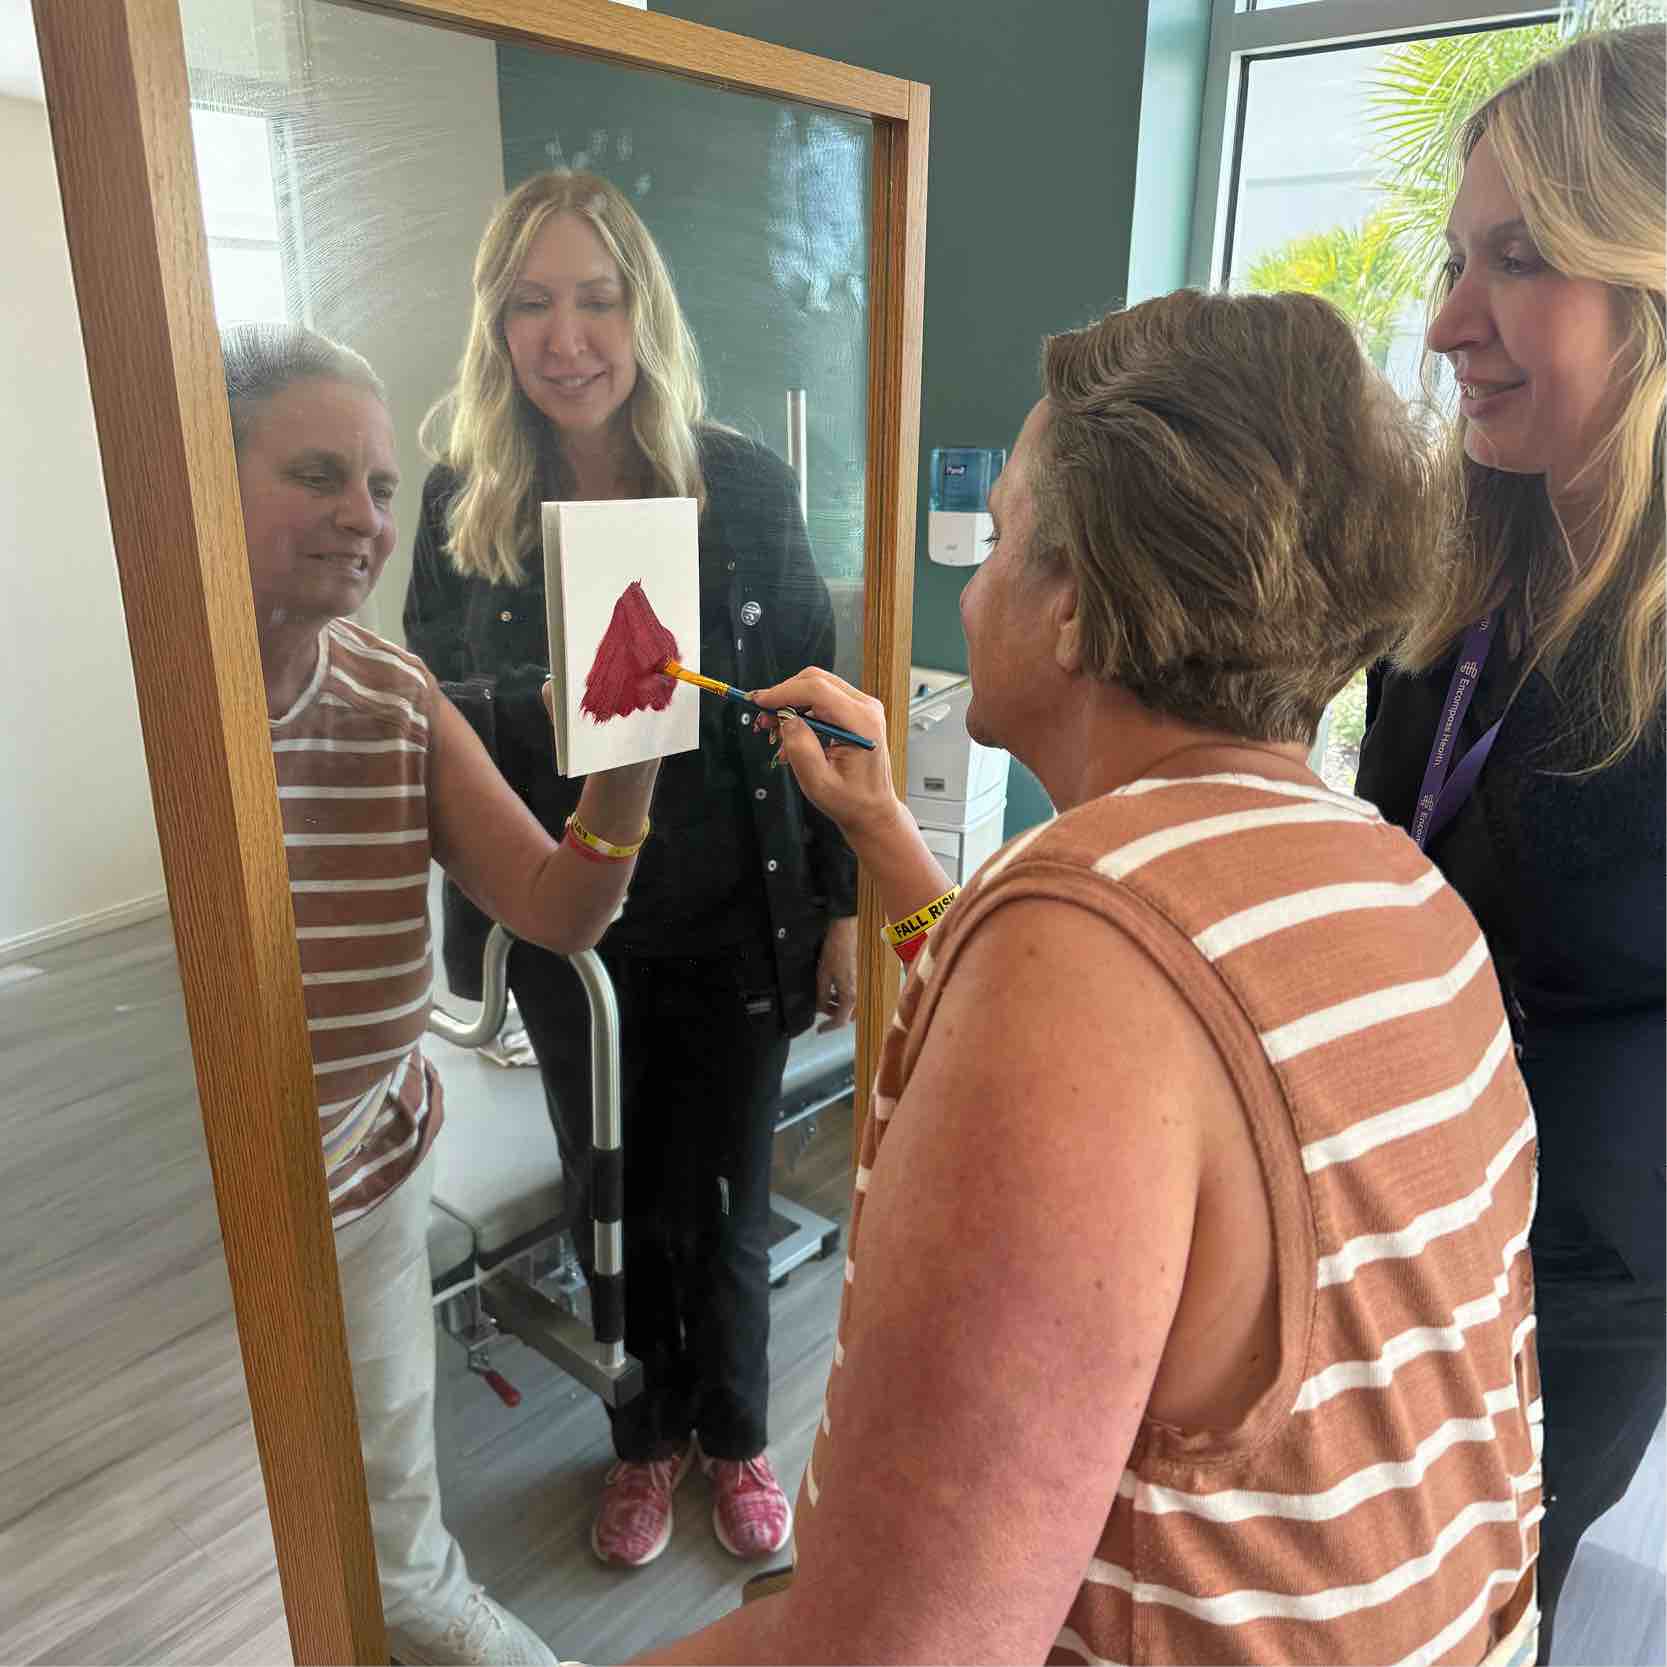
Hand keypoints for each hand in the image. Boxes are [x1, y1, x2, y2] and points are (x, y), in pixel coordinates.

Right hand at [749, 668, 896, 840]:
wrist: (872, 810)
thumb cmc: (850, 800)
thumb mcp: (819, 783)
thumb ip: (801, 748)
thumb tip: (785, 719)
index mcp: (861, 722)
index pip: (817, 690)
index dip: (783, 692)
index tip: (758, 703)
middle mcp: (866, 707)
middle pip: (816, 680)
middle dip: (783, 696)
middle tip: (763, 720)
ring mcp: (863, 706)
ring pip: (817, 686)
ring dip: (790, 704)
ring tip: (776, 734)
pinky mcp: (856, 711)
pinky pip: (822, 698)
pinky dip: (801, 712)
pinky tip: (792, 737)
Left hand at [815, 915, 858, 1031]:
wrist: (850, 928)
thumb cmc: (836, 948)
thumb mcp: (822, 975)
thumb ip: (821, 996)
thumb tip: (820, 1009)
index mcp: (851, 995)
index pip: (840, 1021)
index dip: (828, 1027)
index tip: (819, 1030)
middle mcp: (862, 993)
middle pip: (849, 1015)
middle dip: (835, 1015)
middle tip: (822, 1009)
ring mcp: (866, 984)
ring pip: (855, 1005)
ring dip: (842, 1005)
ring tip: (829, 996)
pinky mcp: (867, 977)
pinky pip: (859, 994)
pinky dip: (848, 995)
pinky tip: (838, 986)